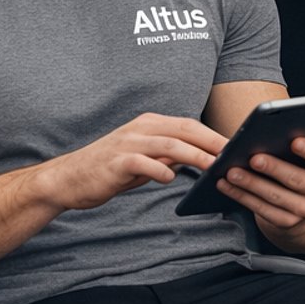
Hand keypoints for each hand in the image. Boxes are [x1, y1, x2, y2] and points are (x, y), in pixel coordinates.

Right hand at [33, 113, 224, 211]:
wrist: (68, 179)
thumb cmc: (109, 170)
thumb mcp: (143, 159)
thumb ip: (168, 155)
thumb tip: (200, 158)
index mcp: (149, 124)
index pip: (189, 125)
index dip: (213, 135)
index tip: (236, 147)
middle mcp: (141, 128)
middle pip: (184, 130)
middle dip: (212, 141)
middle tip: (234, 154)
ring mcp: (128, 143)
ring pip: (168, 144)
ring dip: (194, 155)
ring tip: (213, 166)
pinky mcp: (115, 162)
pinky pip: (142, 163)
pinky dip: (158, 170)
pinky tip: (171, 178)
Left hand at [214, 136, 304, 231]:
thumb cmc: (302, 170)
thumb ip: (295, 146)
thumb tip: (269, 133)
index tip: (294, 141)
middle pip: (296, 179)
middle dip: (273, 168)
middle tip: (253, 158)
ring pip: (275, 196)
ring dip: (250, 183)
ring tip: (232, 171)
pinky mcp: (287, 222)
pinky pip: (261, 209)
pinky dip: (242, 196)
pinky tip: (227, 185)